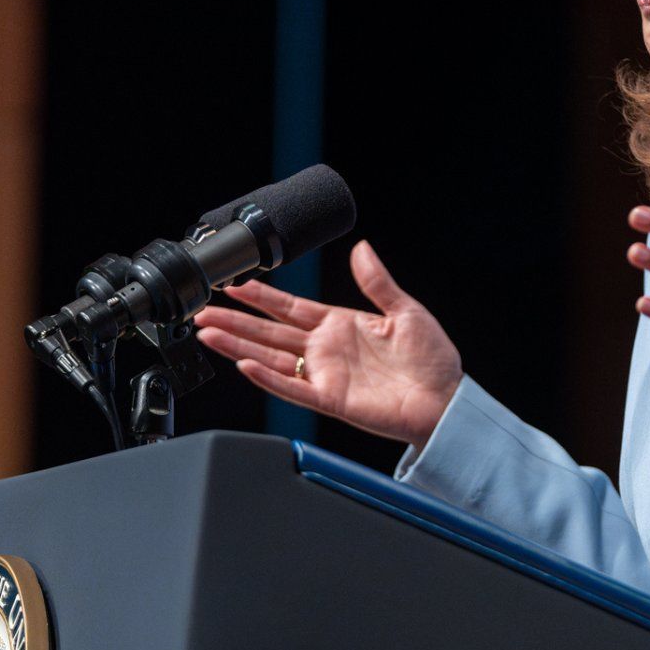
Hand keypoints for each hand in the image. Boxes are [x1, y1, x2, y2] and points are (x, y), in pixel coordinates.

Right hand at [193, 239, 463, 447]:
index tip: (235, 285)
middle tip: (203, 311)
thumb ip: (378, 282)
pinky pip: (292, 389)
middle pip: (269, 332)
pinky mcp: (331, 400)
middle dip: (235, 321)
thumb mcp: (406, 310)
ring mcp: (325, 375)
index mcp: (341, 325)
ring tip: (208, 333)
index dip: (261, 297)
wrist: (446, 400)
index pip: (290, 307)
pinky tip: (244, 363)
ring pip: (270, 358)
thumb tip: (362, 249)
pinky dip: (268, 378)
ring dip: (238, 346)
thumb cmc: (432, 360)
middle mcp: (326, 350)